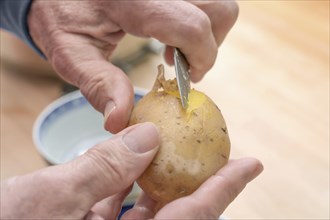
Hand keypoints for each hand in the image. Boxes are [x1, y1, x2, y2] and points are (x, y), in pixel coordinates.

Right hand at [1, 123, 262, 218]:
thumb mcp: (51, 199)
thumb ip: (102, 169)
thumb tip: (148, 137)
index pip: (193, 217)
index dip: (225, 189)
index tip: (253, 163)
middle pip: (175, 212)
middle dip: (193, 178)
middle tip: (210, 148)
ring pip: (145, 209)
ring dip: (156, 177)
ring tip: (167, 147)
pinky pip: (116, 208)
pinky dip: (122, 184)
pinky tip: (125, 162)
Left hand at [27, 0, 238, 132]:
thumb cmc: (62, 16)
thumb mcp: (71, 53)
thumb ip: (98, 85)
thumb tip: (119, 122)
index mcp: (135, 2)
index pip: (192, 26)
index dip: (201, 59)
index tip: (187, 80)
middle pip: (218, 10)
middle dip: (209, 45)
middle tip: (182, 65)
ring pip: (217, 4)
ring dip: (208, 32)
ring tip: (177, 50)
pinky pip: (205, 1)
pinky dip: (200, 21)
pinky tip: (172, 35)